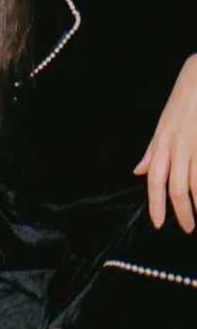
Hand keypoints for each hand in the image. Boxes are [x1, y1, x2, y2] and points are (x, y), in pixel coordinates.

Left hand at [134, 54, 196, 232]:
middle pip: (177, 187)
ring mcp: (196, 144)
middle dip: (182, 212)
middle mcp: (177, 145)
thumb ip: (152, 150)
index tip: (160, 223)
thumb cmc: (184, 100)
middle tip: (189, 228)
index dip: (156, 204)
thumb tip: (138, 171)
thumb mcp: (162, 125)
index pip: (155, 180)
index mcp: (162, 143)